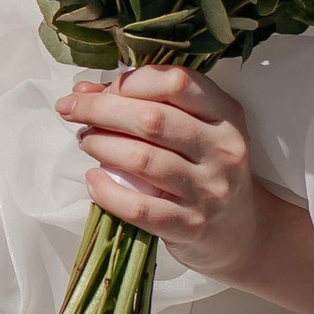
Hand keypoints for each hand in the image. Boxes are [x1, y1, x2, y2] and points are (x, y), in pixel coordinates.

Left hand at [57, 65, 264, 279]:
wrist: (242, 232)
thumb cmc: (206, 170)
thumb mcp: (193, 130)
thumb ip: (145, 104)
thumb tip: (83, 91)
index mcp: (226, 115)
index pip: (176, 82)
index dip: (129, 82)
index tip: (100, 90)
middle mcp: (223, 149)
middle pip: (152, 119)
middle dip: (100, 109)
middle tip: (71, 110)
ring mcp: (209, 190)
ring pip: (141, 159)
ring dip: (100, 145)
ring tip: (85, 141)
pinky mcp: (191, 226)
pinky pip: (139, 207)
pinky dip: (107, 191)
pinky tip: (93, 180)